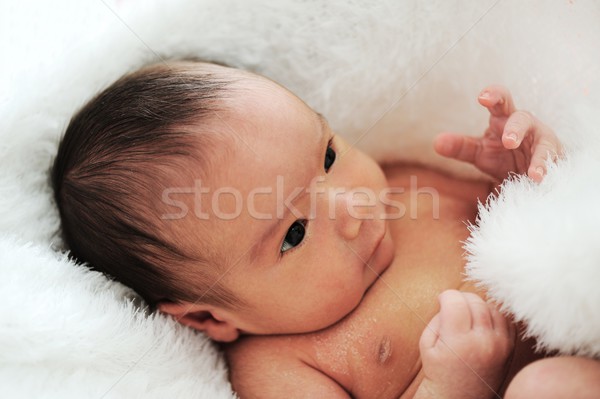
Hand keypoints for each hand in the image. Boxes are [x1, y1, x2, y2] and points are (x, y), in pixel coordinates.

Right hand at [418, 290, 514, 398]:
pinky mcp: (510, 347)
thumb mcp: (426, 343)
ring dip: (478, 304)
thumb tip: (453, 299)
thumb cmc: (439, 369)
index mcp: (457, 341)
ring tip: (467, 314)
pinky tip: (482, 320)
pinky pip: (506, 318)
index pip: (455, 301)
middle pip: (474, 300)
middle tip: (453, 306)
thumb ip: (438, 317)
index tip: (441, 300)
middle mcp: (482, 342)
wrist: (460, 397)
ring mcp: (500, 344)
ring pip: (492, 306)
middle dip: (461, 298)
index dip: (445, 296)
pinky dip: (493, 314)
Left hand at [434, 85, 562, 182]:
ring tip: (534, 173)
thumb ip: (460, 147)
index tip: (483, 97)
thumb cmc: (504, 156)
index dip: (494, 95)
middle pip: (522, 119)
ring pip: (544, 143)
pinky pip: (552, 164)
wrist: (528, 174)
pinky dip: (546, 171)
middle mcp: (526, 126)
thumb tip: (436, 143)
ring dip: (539, 157)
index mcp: (504, 119)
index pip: (500, 101)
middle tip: (508, 141)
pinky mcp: (555, 159)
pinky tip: (539, 180)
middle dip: (516, 128)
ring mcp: (543, 142)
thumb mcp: (479, 152)